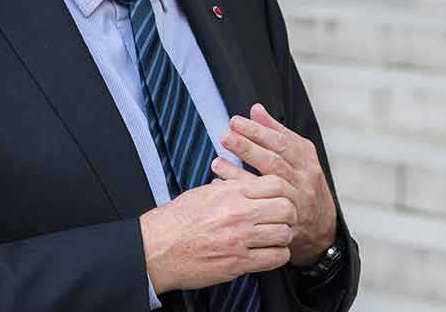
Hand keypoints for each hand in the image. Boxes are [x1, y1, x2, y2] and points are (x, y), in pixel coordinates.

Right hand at [139, 175, 295, 293]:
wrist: (157, 248)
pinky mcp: (238, 262)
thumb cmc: (175, 221)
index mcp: (229, 192)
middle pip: (285, 208)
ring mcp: (239, 239)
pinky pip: (275, 258)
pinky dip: (277, 256)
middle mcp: (238, 213)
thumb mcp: (201, 193)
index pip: (275, 184)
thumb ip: (227, 187)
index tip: (280, 199)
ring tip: (274, 237)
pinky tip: (269, 253)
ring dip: (283, 236)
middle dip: (288, 214)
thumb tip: (243, 182)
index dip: (283, 192)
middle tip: (282, 219)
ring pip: (284, 234)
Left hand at [213, 103, 336, 266]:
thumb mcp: (299, 156)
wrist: (322, 228)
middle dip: (248, 148)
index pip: (281, 142)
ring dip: (239, 173)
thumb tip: (256, 109)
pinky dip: (239, 196)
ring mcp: (294, 202)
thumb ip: (278, 133)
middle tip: (225, 137)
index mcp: (306, 161)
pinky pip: (259, 208)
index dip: (258, 131)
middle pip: (274, 162)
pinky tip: (220, 186)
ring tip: (217, 162)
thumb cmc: (304, 184)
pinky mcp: (284, 222)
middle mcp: (303, 180)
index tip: (235, 121)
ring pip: (266, 186)